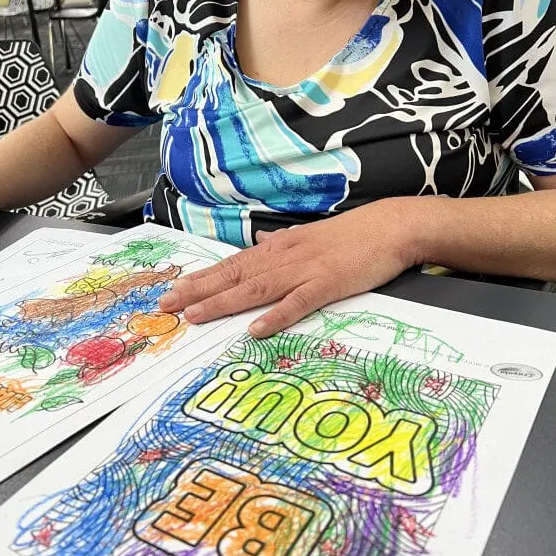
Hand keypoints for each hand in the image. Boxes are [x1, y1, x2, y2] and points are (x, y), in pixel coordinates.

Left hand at [158, 200, 417, 337]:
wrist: (390, 226)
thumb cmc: (352, 235)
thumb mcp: (309, 236)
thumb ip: (283, 243)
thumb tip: (262, 243)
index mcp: (278, 248)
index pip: (232, 264)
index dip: (201, 279)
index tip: (173, 290)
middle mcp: (284, 257)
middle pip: (234, 275)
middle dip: (198, 291)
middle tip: (165, 305)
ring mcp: (305, 270)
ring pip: (255, 288)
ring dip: (223, 302)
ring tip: (195, 316)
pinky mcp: (328, 283)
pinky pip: (298, 302)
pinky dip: (276, 315)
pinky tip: (256, 329)